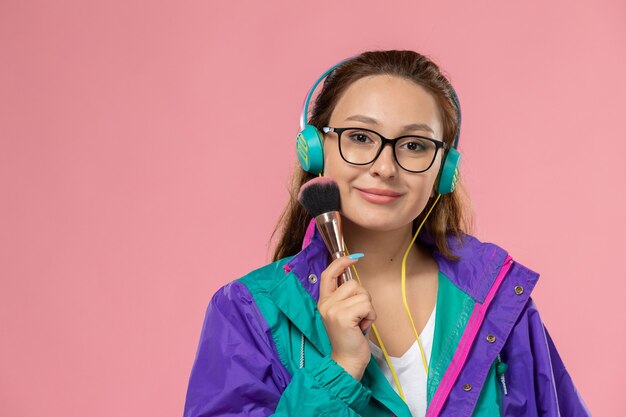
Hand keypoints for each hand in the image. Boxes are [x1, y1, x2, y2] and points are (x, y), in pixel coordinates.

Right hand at [317, 255, 375, 380]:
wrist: (347, 361)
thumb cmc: (350, 338)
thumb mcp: (344, 313)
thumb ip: (345, 297)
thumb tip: (352, 274)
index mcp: (324, 301)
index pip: (328, 274)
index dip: (340, 263)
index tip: (353, 258)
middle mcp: (325, 303)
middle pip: (353, 284)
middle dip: (363, 298)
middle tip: (358, 317)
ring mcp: (332, 310)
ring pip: (362, 294)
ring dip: (368, 309)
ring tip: (360, 323)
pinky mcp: (342, 317)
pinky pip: (366, 305)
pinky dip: (370, 316)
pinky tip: (362, 327)